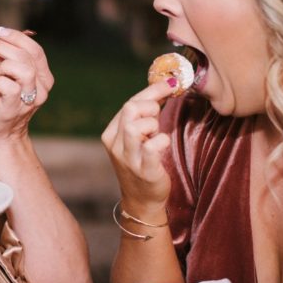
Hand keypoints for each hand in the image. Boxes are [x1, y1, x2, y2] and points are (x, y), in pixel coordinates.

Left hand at [0, 26, 53, 141]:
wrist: (0, 135)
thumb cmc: (3, 104)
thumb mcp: (9, 78)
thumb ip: (9, 61)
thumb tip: (0, 42)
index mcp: (44, 79)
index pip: (35, 51)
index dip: (18, 37)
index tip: (0, 31)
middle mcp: (41, 89)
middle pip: (26, 57)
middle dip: (2, 45)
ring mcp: (29, 100)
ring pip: (22, 69)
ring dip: (2, 64)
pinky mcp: (14, 108)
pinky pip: (7, 85)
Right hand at [101, 80, 175, 212]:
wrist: (143, 200)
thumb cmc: (145, 162)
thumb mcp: (140, 136)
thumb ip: (147, 114)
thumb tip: (165, 85)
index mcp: (112, 133)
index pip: (130, 102)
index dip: (153, 90)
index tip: (171, 83)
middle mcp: (115, 145)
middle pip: (130, 109)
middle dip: (151, 107)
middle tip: (159, 116)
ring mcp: (127, 159)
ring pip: (136, 126)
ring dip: (153, 125)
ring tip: (156, 135)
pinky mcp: (143, 171)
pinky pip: (152, 147)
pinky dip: (161, 141)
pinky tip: (163, 145)